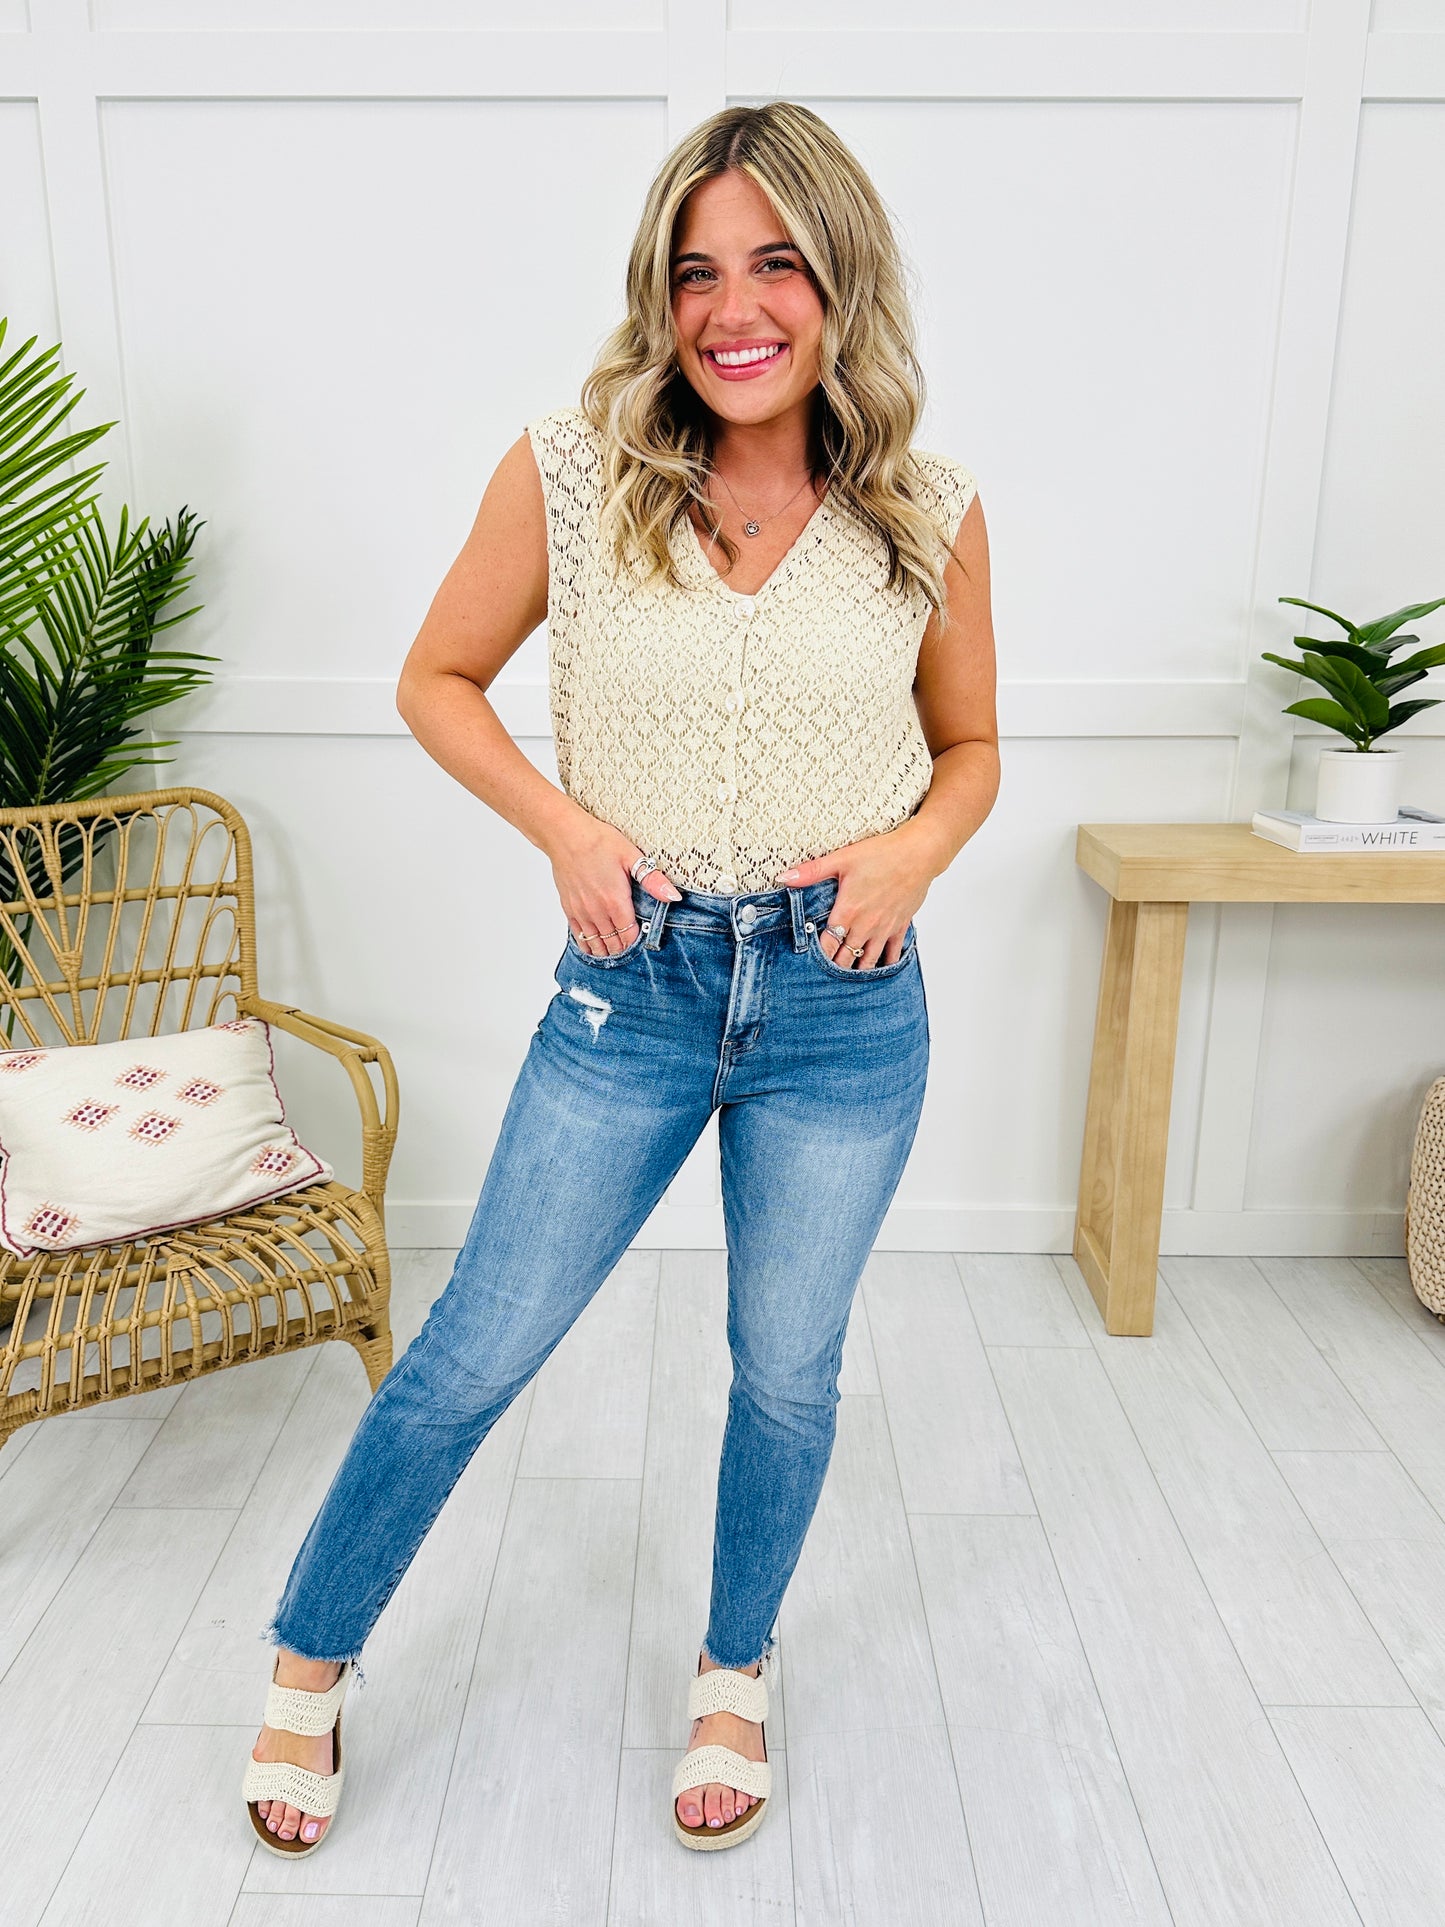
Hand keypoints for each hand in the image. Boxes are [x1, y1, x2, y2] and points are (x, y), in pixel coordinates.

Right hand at [551, 811, 682, 954]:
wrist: (565, 835)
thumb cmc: (598, 841)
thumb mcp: (632, 856)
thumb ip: (653, 880)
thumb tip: (674, 896)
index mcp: (615, 901)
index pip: (629, 936)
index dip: (637, 942)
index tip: (643, 941)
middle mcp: (597, 911)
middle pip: (613, 944)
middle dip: (624, 948)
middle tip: (632, 947)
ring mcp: (581, 912)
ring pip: (596, 944)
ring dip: (607, 950)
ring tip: (616, 951)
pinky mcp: (569, 908)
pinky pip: (579, 936)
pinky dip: (589, 944)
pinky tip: (595, 946)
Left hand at [773, 825, 933, 969]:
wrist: (918, 854)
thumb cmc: (882, 854)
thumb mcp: (842, 858)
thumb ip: (811, 871)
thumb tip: (784, 877)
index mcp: (847, 911)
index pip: (827, 945)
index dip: (817, 958)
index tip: (808, 965)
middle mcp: (865, 925)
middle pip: (846, 958)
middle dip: (834, 968)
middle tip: (824, 979)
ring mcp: (884, 929)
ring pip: (868, 961)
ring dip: (857, 971)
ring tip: (846, 981)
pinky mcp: (900, 927)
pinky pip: (893, 955)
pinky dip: (885, 965)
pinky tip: (878, 970)